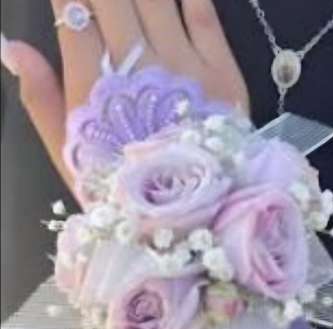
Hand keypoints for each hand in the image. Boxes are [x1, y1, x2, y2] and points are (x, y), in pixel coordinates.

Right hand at [1, 0, 248, 187]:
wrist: (195, 215)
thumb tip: (13, 48)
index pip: (73, 14)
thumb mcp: (72, 157)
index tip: (73, 4)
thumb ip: (40, 101)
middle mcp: (137, 65)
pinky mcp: (224, 72)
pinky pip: (203, 12)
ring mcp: (184, 65)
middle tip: (101, 4)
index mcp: (93, 86)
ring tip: (132, 3)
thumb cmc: (126, 190)